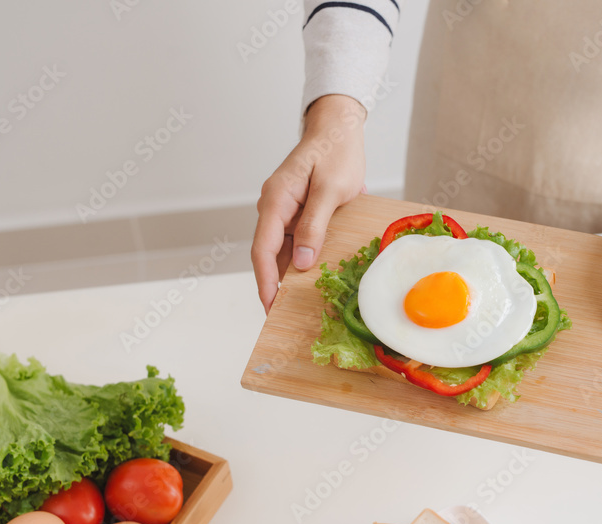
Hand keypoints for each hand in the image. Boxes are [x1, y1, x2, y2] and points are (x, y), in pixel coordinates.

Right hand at [252, 95, 366, 312]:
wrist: (339, 128)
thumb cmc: (337, 152)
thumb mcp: (331, 189)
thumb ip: (315, 225)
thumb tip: (303, 262)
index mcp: (275, 200)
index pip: (263, 249)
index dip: (266, 281)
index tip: (270, 306)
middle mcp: (274, 207)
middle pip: (268, 254)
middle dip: (274, 285)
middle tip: (282, 316)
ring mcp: (284, 210)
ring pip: (282, 251)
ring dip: (288, 276)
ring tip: (297, 305)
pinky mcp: (297, 213)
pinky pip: (295, 242)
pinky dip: (301, 261)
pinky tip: (311, 280)